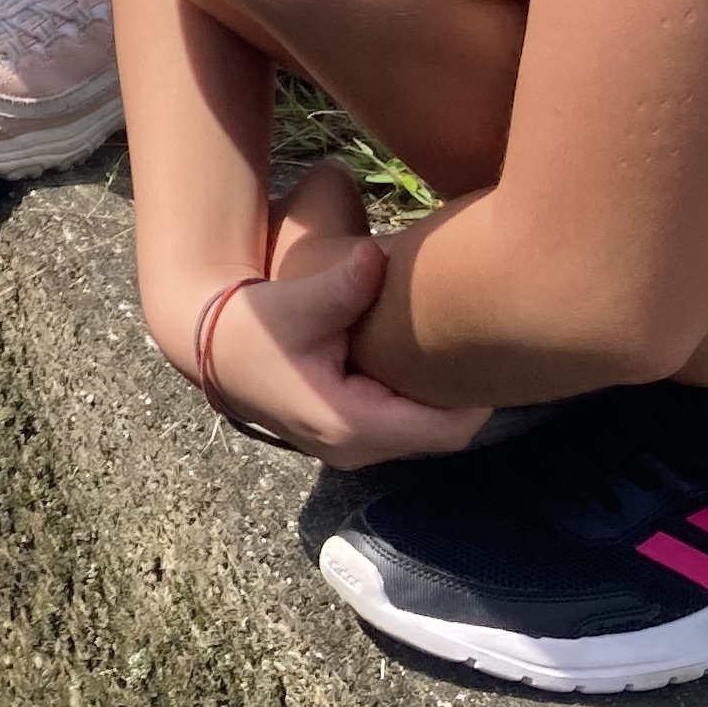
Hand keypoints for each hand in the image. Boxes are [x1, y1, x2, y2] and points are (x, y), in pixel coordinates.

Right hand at [192, 164, 487, 468]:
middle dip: (466, 395)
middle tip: (488, 343)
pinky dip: (419, 399)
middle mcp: (357, 450)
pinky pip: (404, 426)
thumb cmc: (255, 326)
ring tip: (461, 350)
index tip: (495, 350)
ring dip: (442, 398)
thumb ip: (342, 285)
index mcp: (352, 425)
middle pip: (442, 434)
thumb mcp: (296, 303)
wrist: (213, 347)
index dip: (479, 395)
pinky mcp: (348, 437)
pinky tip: (424, 361)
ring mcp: (352, 449)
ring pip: (423, 432)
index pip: (447, 429)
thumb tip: (377, 256)